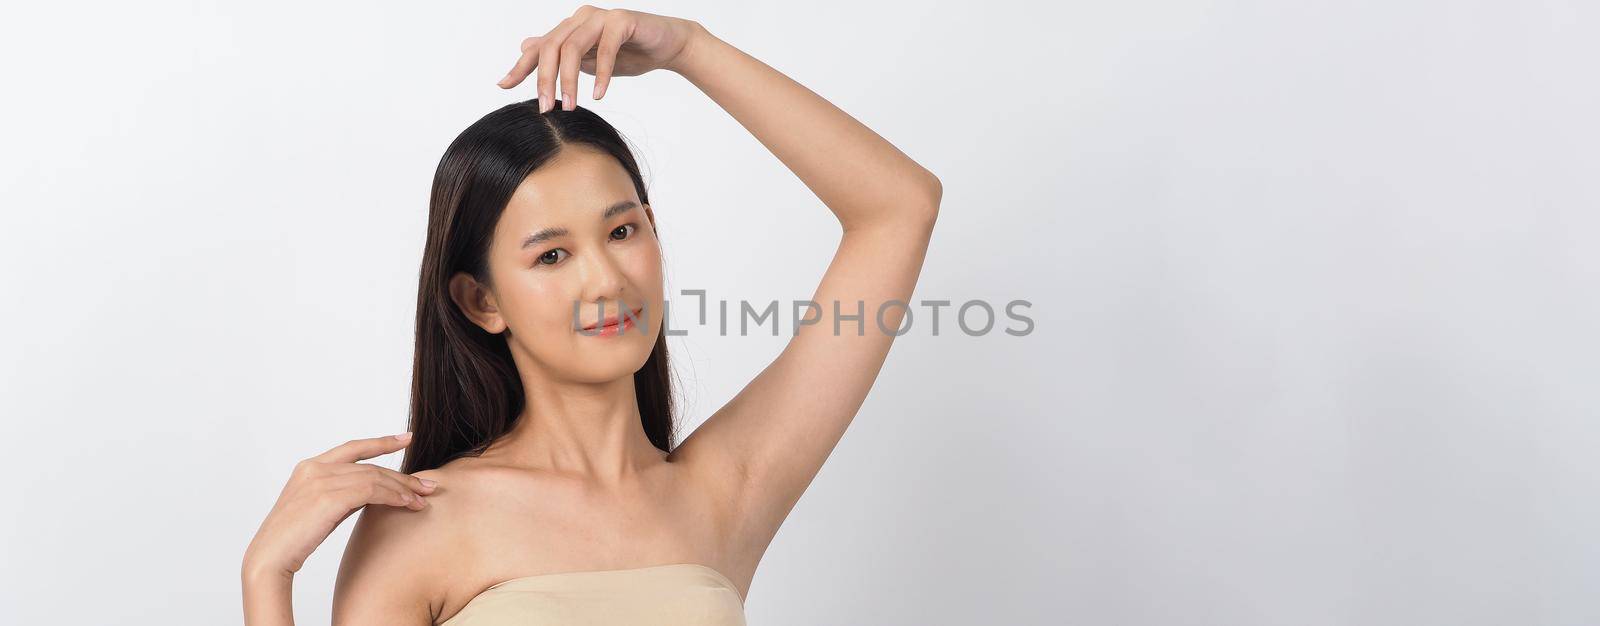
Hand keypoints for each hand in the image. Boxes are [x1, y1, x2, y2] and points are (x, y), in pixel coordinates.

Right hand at [242, 433, 435, 581]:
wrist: (270, 558)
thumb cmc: (294, 539)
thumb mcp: (319, 509)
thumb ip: (342, 494)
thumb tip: (374, 492)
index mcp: (309, 466)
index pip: (352, 448)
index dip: (382, 442)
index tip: (407, 438)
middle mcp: (314, 468)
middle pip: (369, 465)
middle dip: (402, 476)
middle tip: (427, 485)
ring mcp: (320, 480)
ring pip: (374, 477)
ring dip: (402, 489)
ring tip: (422, 500)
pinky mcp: (328, 497)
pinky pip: (371, 491)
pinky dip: (392, 496)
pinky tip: (406, 504)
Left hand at [497, 5, 703, 111]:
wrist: (667, 45)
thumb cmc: (628, 53)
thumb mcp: (588, 60)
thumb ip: (560, 56)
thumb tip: (525, 48)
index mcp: (570, 28)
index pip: (539, 48)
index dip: (520, 67)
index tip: (503, 86)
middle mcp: (581, 18)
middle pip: (552, 47)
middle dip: (545, 79)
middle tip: (546, 109)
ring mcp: (601, 17)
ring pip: (574, 46)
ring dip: (570, 79)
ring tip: (572, 106)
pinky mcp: (623, 21)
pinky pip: (606, 47)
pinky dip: (601, 73)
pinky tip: (599, 94)